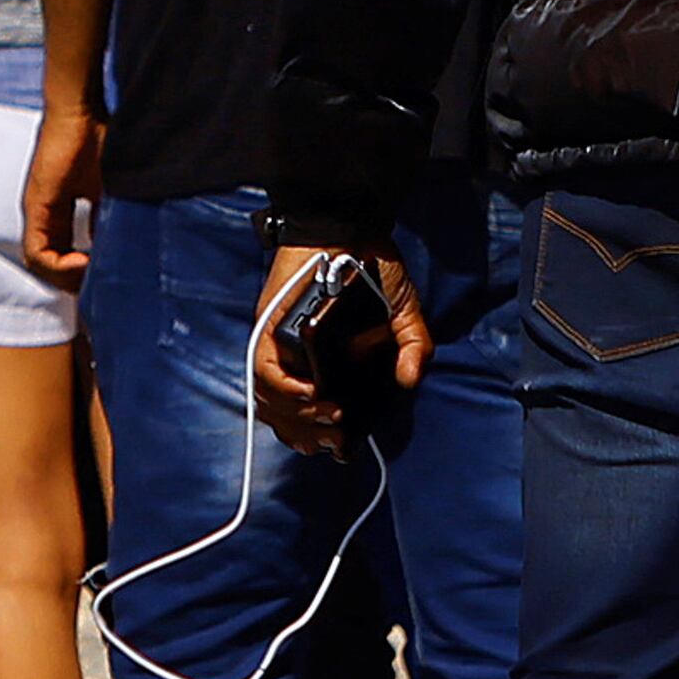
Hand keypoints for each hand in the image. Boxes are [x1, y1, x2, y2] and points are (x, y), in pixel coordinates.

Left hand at [20, 103, 103, 280]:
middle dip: (77, 281)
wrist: (81, 108)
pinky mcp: (36, 206)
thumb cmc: (99, 138)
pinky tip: (85, 261)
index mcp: (59, 212)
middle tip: (102, 284)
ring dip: (68, 276)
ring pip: (40, 264)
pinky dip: (59, 265)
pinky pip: (37, 252)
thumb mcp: (110, 189)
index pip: (64, 256)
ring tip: (94, 274)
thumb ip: (110, 218)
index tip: (108, 273)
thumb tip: (126, 249)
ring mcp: (36, 211)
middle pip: (50, 266)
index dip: (84, 272)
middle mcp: (43, 215)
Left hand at [250, 245, 427, 459]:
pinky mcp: (269, 328)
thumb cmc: (373, 272)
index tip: (337, 449)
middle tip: (335, 437)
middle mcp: (299, 361)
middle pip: (287, 416)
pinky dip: (285, 389)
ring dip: (299, 417)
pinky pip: (264, 370)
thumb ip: (414, 347)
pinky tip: (309, 395)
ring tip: (329, 418)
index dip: (317, 437)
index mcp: (327, 365)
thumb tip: (410, 379)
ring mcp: (281, 346)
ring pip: (272, 400)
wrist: (350, 229)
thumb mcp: (404, 315)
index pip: (310, 414)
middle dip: (310, 435)